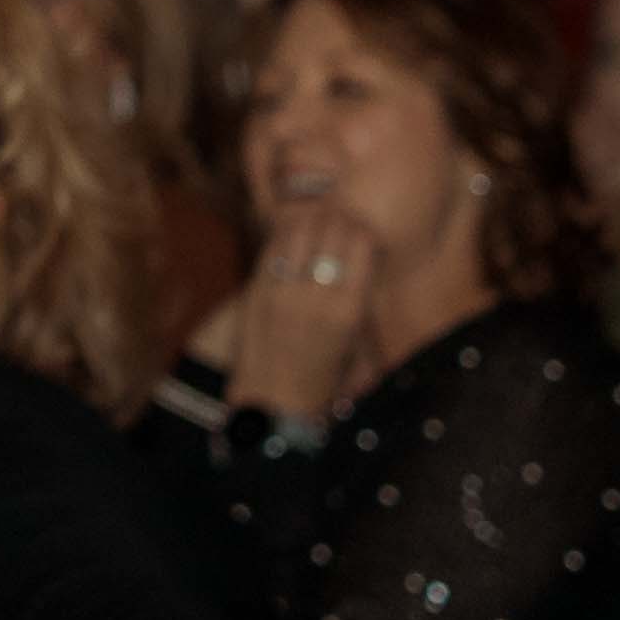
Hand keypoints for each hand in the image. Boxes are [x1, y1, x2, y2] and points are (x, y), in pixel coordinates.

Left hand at [233, 203, 378, 425]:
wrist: (275, 403)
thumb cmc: (325, 375)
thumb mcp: (355, 339)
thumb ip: (358, 297)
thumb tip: (364, 255)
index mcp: (350, 310)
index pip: (362, 243)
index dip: (361, 228)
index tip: (359, 227)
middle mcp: (318, 297)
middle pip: (331, 229)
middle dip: (336, 217)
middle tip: (337, 215)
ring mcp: (283, 292)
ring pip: (298, 231)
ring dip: (308, 218)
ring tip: (314, 218)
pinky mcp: (256, 292)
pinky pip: (272, 248)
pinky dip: (282, 234)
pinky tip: (289, 231)